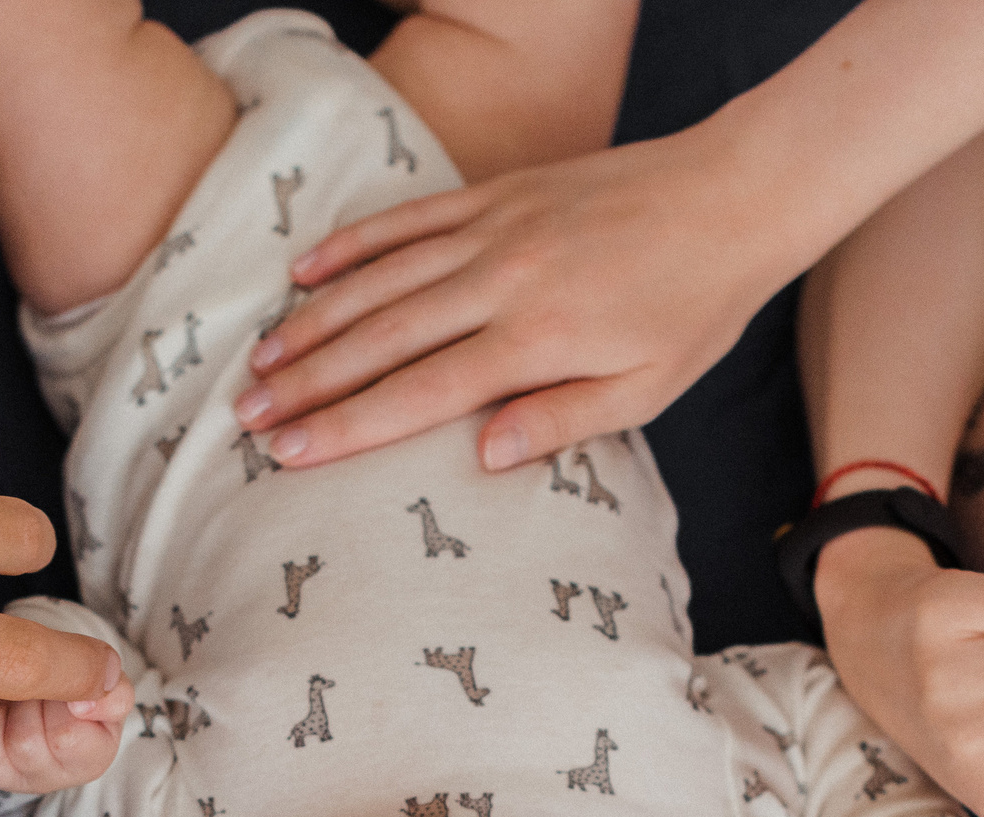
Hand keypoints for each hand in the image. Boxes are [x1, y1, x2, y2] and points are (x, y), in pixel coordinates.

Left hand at [0, 673, 133, 793]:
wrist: (34, 670)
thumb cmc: (72, 677)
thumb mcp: (99, 673)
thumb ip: (108, 684)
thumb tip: (85, 704)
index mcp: (96, 755)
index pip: (65, 738)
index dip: (57, 701)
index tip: (62, 690)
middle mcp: (59, 775)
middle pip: (25, 745)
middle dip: (24, 704)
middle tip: (37, 692)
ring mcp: (21, 778)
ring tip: (13, 702)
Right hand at [234, 123, 783, 471]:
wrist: (736, 194)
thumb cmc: (696, 306)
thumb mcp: (647, 389)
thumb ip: (563, 422)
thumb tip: (483, 456)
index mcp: (534, 340)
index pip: (417, 393)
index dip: (345, 426)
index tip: (288, 452)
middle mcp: (501, 281)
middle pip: (381, 339)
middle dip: (307, 382)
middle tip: (246, 416)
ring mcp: (493, 230)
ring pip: (380, 279)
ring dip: (314, 320)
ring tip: (261, 358)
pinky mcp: (498, 193)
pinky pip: (408, 219)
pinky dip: (352, 244)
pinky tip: (305, 270)